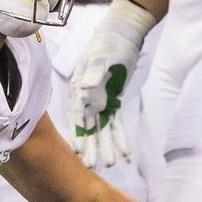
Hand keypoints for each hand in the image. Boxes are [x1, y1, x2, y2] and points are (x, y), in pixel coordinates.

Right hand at [67, 0, 154, 168]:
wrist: (122, 36)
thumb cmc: (108, 44)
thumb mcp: (101, 56)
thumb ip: (94, 72)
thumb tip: (87, 87)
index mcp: (79, 90)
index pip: (76, 116)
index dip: (77, 133)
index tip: (78, 151)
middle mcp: (87, 100)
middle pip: (88, 127)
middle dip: (90, 146)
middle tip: (92, 166)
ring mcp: (100, 102)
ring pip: (102, 129)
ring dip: (105, 146)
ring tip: (109, 164)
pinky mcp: (114, 102)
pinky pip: (116, 124)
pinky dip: (120, 137)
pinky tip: (125, 153)